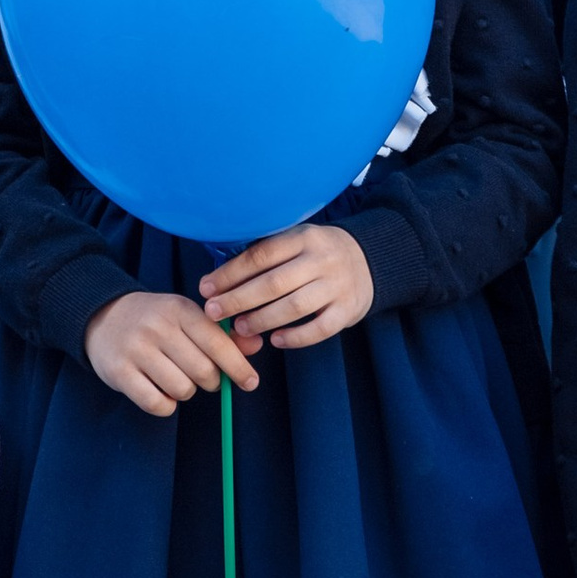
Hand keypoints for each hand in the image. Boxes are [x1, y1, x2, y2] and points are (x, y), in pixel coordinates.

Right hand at [83, 291, 257, 415]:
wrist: (102, 316)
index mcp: (179, 310)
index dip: (238, 366)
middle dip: (211, 381)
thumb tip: (256, 346)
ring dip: (186, 392)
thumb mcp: (187, 317)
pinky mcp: (119, 372)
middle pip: (203, 371)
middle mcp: (158, 327)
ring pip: (182, 389)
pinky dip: (165, 405)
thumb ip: (222, 333)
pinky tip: (160, 391)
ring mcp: (136, 349)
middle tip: (203, 376)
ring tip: (176, 378)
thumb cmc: (155, 320)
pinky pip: (156, 403)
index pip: (217, 343)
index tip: (250, 382)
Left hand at [196, 224, 374, 355]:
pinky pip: (319, 329)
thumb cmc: (317, 254)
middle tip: (214, 312)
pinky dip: (295, 337)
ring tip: (240, 327)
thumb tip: (218, 280)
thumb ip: (266, 255)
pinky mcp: (348, 310)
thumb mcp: (296, 241)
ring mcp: (337, 285)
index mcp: (303, 237)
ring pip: (294, 307)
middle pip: (273, 283)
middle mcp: (321, 259)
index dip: (230, 274)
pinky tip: (275, 340)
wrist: (370, 260)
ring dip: (262, 320)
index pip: (260, 255)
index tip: (206, 288)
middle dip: (238, 299)